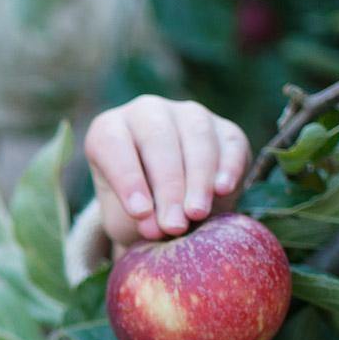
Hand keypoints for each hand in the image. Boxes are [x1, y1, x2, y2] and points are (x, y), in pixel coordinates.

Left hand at [83, 95, 250, 253]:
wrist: (172, 208)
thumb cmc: (138, 210)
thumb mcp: (125, 219)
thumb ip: (136, 221)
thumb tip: (156, 227)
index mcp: (109, 130)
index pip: (112, 145)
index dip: (127, 179)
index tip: (140, 213)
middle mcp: (146, 112)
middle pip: (157, 139)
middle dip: (167, 185)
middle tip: (173, 225)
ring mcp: (187, 115)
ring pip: (196, 135)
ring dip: (197, 177)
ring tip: (196, 214)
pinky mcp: (224, 129)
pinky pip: (229, 141)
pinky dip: (228, 165)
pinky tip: (223, 190)